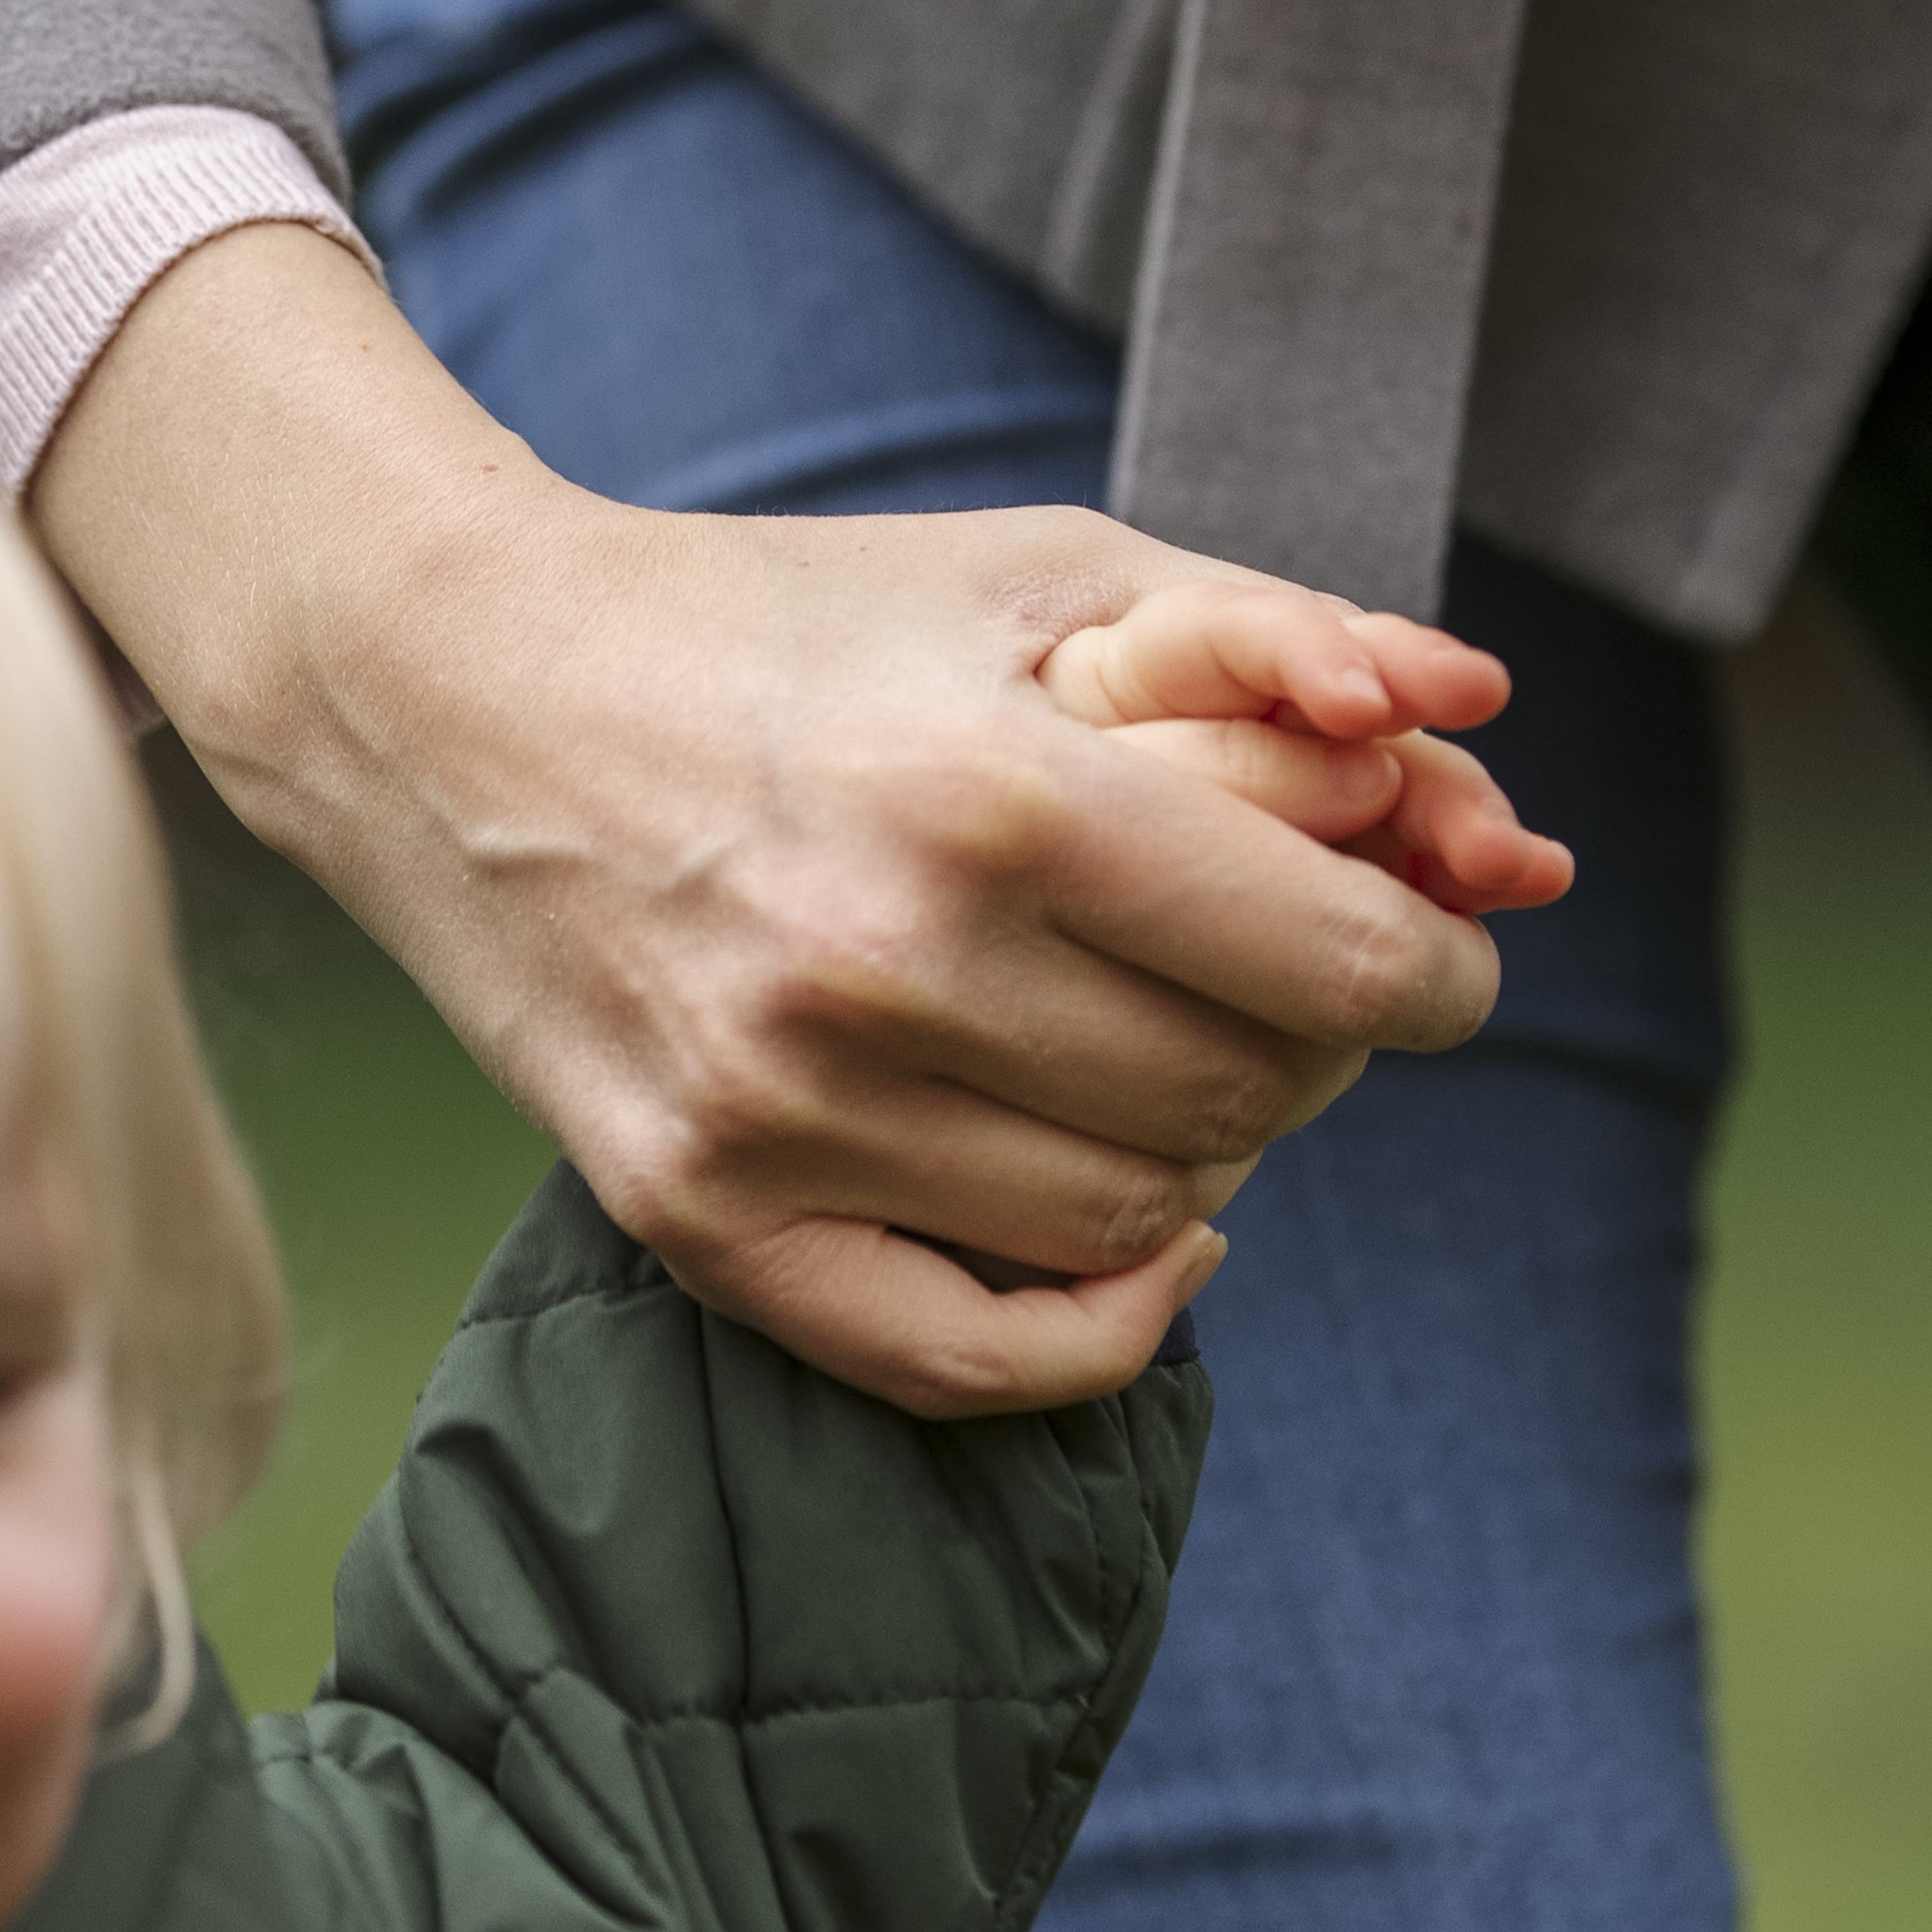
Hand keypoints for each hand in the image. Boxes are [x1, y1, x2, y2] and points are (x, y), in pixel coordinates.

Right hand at [33, 230, 1555, 1417]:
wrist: (455, 695)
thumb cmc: (782, 618)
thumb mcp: (1032, 575)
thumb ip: (1278, 639)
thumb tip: (1476, 713)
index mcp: (993, 790)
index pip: (1327, 961)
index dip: (1437, 969)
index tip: (1442, 953)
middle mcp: (885, 966)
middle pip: (1246, 1098)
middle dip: (1326, 1049)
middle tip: (1303, 991)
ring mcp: (779, 1110)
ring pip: (1131, 1224)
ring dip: (1212, 1160)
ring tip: (1186, 1064)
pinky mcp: (694, 1213)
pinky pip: (965, 1356)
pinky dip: (1099, 1330)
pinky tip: (1150, 1244)